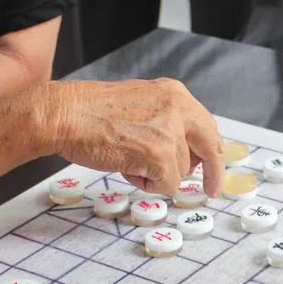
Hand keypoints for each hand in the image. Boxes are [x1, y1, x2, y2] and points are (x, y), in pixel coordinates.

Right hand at [45, 78, 223, 196]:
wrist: (66, 114)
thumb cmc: (92, 113)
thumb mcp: (141, 105)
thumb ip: (166, 121)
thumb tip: (185, 150)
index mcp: (174, 94)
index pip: (206, 126)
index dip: (212, 150)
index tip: (216, 166)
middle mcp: (178, 108)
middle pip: (210, 148)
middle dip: (213, 173)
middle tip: (212, 189)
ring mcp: (170, 131)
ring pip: (182, 171)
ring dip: (158, 173)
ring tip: (129, 160)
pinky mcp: (160, 154)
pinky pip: (167, 184)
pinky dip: (148, 184)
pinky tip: (127, 168)